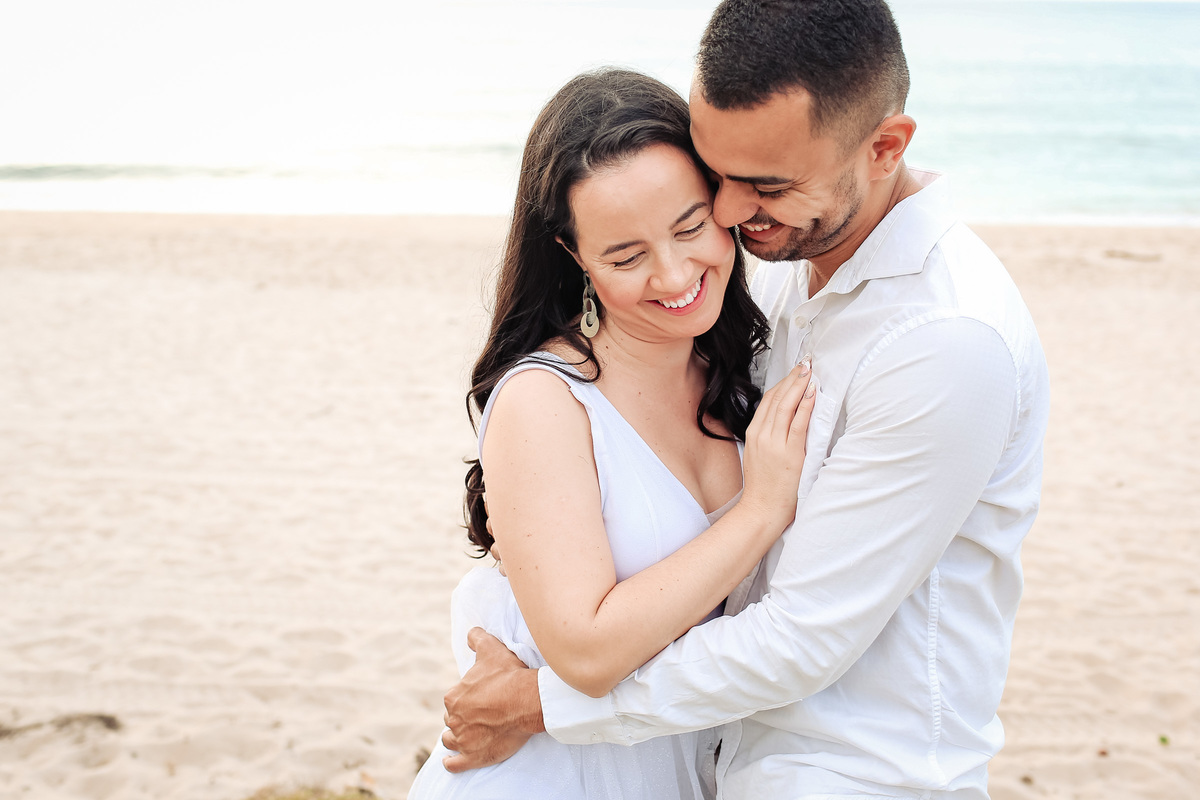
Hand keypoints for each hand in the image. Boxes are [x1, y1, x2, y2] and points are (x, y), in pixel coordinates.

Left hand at [441, 628, 544, 771]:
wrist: (529, 700)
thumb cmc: (510, 675)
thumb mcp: (492, 650)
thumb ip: (477, 639)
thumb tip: (470, 634)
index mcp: (454, 696)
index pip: (454, 700)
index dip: (467, 699)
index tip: (481, 699)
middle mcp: (454, 719)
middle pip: (453, 720)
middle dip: (462, 718)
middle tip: (479, 716)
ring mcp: (463, 739)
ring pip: (451, 740)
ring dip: (456, 738)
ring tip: (466, 736)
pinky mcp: (474, 756)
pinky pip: (455, 764)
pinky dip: (452, 763)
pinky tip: (451, 762)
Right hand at [741, 356, 816, 527]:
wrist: (761, 510)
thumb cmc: (764, 487)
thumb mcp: (758, 456)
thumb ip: (768, 437)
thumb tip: (783, 421)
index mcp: (754, 434)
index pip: (768, 401)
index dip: (783, 383)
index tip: (795, 371)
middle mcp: (762, 435)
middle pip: (777, 399)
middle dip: (792, 378)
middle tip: (805, 363)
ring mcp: (774, 444)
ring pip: (786, 406)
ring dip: (799, 386)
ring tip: (810, 371)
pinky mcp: (789, 453)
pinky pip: (798, 424)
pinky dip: (805, 405)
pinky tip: (812, 393)